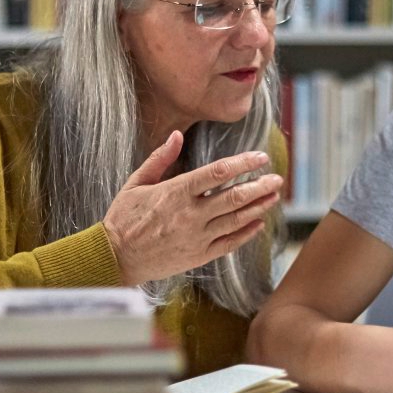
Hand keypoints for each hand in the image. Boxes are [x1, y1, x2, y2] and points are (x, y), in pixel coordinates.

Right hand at [103, 131, 283, 285]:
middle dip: (260, 186)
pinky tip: (258, 223)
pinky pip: (229, 243)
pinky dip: (246, 233)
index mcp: (176, 192)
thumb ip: (160, 158)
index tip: (260, 157)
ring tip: (274, 196)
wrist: (115, 258)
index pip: (218, 172)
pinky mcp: (198, 256)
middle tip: (277, 178)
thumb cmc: (124, 218)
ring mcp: (196, 237)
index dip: (243, 163)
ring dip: (258, 207)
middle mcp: (190, 214)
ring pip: (236, 220)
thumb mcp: (136, 182)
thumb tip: (176, 135)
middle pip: (235, 197)